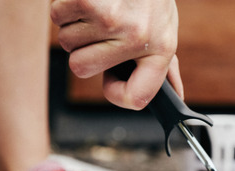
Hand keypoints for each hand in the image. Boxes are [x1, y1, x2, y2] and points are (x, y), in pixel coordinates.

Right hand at [51, 0, 183, 109]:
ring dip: (74, 23)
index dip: (116, 94)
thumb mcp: (164, 28)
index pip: (135, 98)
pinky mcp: (89, 2)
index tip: (110, 80)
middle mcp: (138, 38)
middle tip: (101, 26)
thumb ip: (165, 64)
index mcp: (161, 49)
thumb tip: (176, 94)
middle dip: (83, 47)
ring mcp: (112, 20)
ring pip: (66, 41)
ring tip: (97, 6)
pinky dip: (64, 4)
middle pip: (81, 69)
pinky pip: (58, 16)